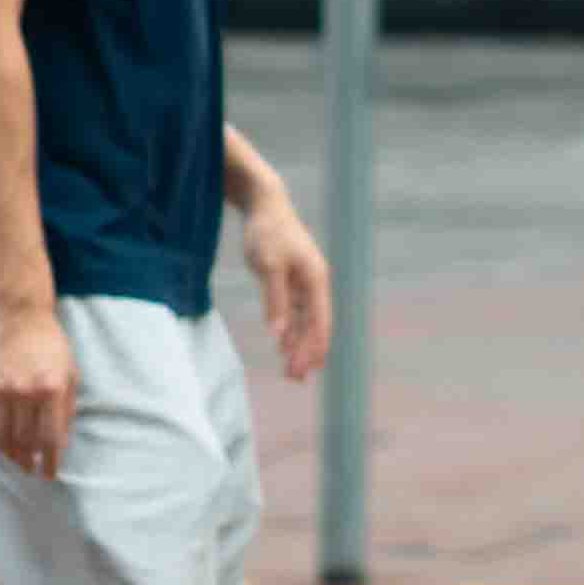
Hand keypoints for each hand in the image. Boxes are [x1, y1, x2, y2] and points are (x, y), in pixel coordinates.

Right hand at [0, 291, 76, 476]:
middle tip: (31, 470)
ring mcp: (3, 389)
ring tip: (16, 461)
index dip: (49, 462)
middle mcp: (26, 392)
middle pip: (25, 441)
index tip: (49, 474)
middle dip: (29, 461)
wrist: (19, 313)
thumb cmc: (50, 342)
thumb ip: (65, 408)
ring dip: (10, 454)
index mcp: (52, 390)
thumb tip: (59, 442)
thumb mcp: (69, 372)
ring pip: (4, 435)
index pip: (50, 438)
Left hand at [243, 178, 334, 383]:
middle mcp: (315, 283)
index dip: (313, 348)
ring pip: (305, 321)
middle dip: (307, 354)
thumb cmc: (267, 232)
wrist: (265, 204)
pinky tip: (283, 346)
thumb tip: (279, 334)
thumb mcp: (268, 266)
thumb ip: (275, 300)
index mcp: (315, 280)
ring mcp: (304, 282)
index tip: (306, 371)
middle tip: (295, 380)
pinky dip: (291, 330)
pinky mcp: (292, 279)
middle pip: (314, 326)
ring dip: (299, 346)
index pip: (319, 322)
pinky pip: (295, 311)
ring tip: (292, 372)